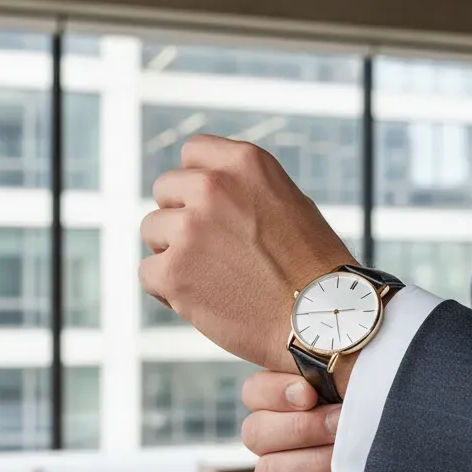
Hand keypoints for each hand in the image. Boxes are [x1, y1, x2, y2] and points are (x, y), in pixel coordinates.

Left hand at [140, 135, 356, 371]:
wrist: (321, 320)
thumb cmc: (312, 268)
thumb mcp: (288, 202)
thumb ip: (243, 189)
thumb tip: (199, 189)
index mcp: (245, 163)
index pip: (193, 152)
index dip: (198, 182)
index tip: (212, 208)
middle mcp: (213, 187)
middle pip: (165, 190)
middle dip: (182, 217)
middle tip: (215, 250)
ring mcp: (190, 229)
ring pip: (152, 231)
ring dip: (174, 252)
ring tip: (214, 277)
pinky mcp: (173, 271)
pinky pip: (149, 273)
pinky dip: (169, 290)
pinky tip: (205, 299)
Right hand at [241, 371, 410, 471]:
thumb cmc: (383, 438)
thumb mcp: (365, 401)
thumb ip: (345, 380)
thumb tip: (347, 360)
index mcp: (284, 411)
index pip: (254, 392)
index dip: (274, 391)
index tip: (309, 393)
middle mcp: (275, 449)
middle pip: (255, 432)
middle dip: (302, 426)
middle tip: (340, 422)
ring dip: (317, 461)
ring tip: (353, 455)